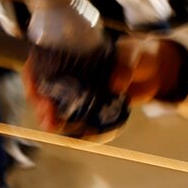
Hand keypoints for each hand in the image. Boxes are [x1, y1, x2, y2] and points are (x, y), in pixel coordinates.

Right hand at [30, 35, 179, 133]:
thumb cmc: (139, 56)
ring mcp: (79, 90)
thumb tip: (116, 84)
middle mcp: (71, 71)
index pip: (42, 60)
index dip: (32, 73)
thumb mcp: (133, 56)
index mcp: (74, 52)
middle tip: (47, 112)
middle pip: (44, 85)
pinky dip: (66, 125)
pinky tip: (64, 134)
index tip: (33, 86)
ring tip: (51, 126)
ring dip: (48, 115)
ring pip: (54, 103)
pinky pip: (72, 116)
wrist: (156, 72)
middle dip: (39, 100)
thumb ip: (126, 65)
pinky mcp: (90, 106)